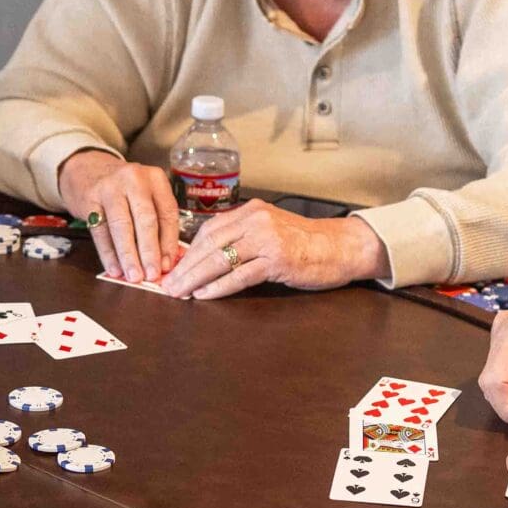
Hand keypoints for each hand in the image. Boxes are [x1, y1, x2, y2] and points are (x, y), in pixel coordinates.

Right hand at [58, 151, 182, 281]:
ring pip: (122, 226)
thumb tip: (165, 261)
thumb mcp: (144, 195)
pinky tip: (114, 269)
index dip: (169, 242)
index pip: (167, 213)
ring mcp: (110, 188)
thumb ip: (157, 222)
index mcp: (155, 178)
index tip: (168, 266)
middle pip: (146, 219)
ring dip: (129, 255)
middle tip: (152, 275)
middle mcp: (134, 179)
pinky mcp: (89, 199)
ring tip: (133, 276)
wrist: (87, 169)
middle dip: (149, 251)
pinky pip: (100, 231)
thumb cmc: (124, 190)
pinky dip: (108, 253)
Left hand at [162, 201, 385, 298]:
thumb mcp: (270, 230)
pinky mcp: (278, 259)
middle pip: (209, 244)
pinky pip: (240, 274)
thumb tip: (206, 258)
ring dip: (195, 279)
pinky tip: (205, 295)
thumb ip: (242, 238)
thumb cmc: (306, 243)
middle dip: (184, 267)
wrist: (341, 247)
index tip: (172, 268)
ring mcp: (267, 238)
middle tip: (166, 285)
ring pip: (220, 259)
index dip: (187, 252)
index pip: (208, 230)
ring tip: (179, 293)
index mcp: (250, 211)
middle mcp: (256, 220)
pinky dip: (219, 287)